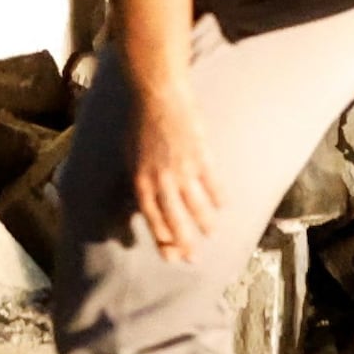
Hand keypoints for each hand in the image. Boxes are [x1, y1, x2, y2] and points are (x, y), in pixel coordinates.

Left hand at [129, 73, 223, 264]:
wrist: (157, 94)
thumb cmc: (140, 122)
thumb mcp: (130, 154)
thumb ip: (140, 179)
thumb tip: (145, 201)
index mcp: (141, 180)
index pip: (153, 218)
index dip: (162, 239)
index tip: (170, 255)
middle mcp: (161, 180)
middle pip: (174, 219)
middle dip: (184, 242)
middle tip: (192, 258)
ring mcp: (182, 169)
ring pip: (195, 205)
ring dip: (204, 223)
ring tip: (211, 234)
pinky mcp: (200, 156)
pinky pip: (211, 183)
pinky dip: (218, 196)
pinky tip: (223, 206)